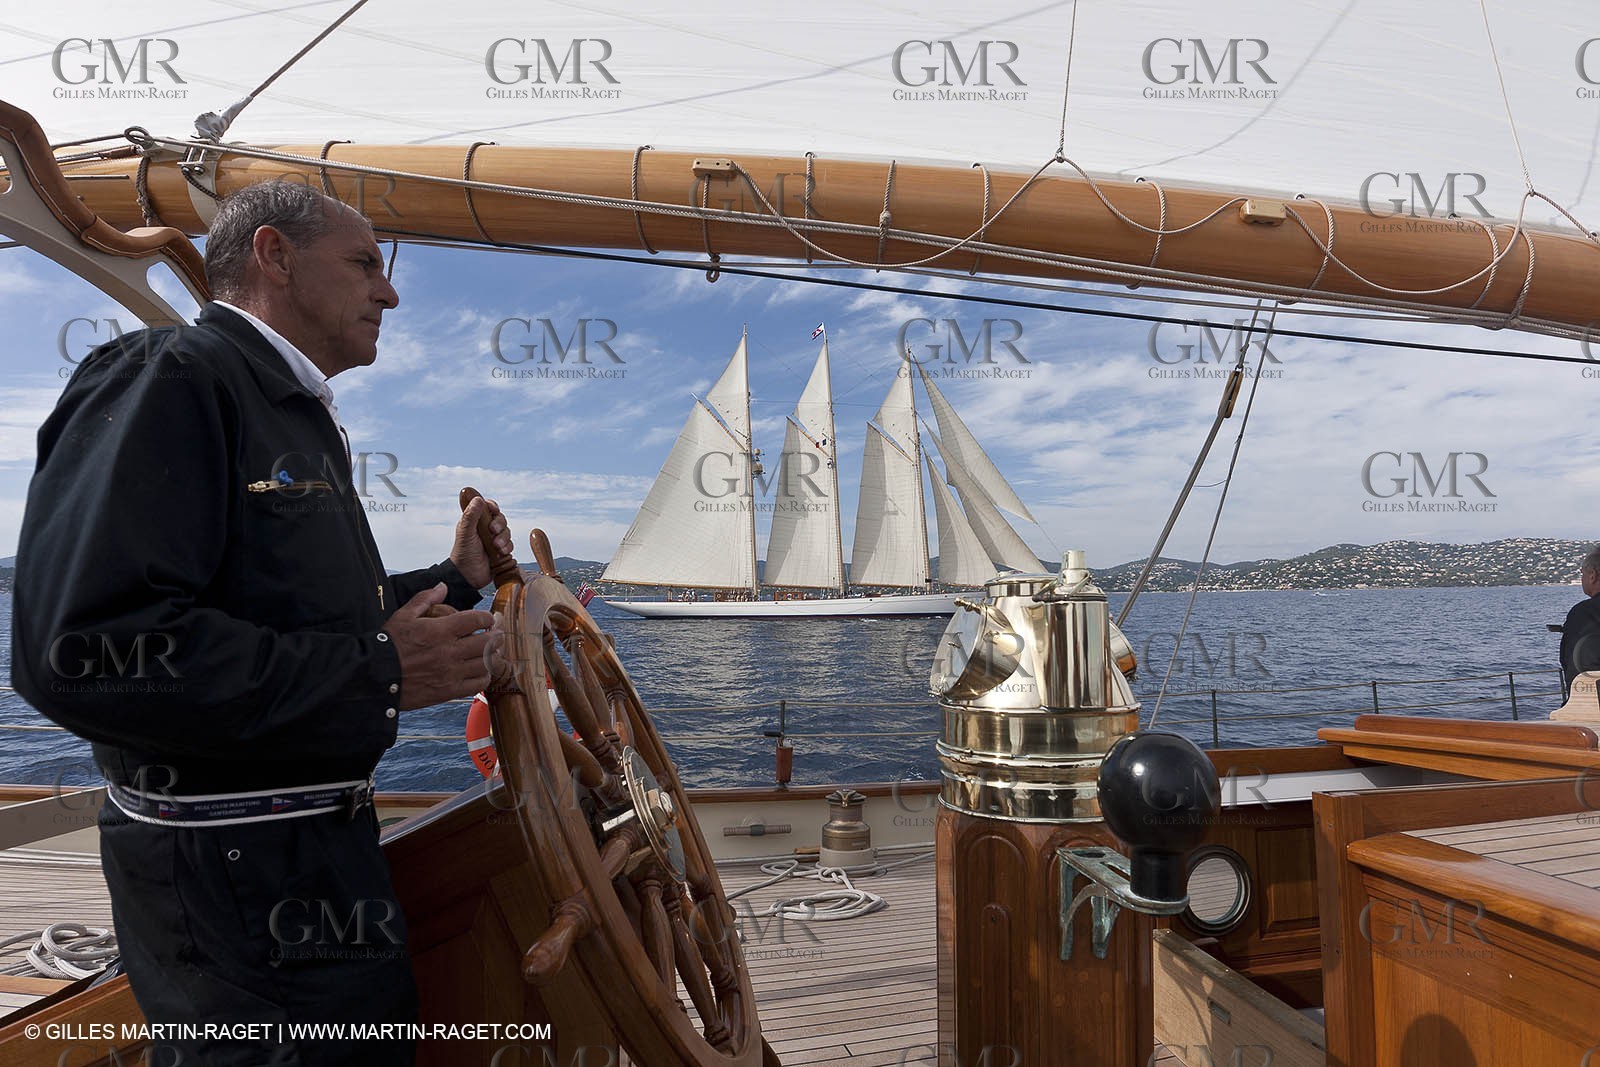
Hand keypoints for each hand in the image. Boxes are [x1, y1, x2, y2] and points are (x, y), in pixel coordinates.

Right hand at [383, 584, 500, 710]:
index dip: (487, 618)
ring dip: (492, 657)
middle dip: (496, 637)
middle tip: (497, 635)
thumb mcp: (403, 616)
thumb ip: (425, 599)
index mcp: (439, 630)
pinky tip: (481, 672)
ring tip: (492, 653)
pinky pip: (477, 684)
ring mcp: (450, 672)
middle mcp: (449, 651)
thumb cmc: (388, 645)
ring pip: (486, 663)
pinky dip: (484, 677)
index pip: (476, 619)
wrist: (373, 677)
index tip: (488, 620)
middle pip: (487, 642)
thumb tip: (442, 586)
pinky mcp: (448, 690)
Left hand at [452, 495, 512, 588]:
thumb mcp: (466, 533)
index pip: (487, 508)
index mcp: (475, 522)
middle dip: (499, 524)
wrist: (468, 577)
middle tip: (493, 531)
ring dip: (504, 538)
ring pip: (506, 532)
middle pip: (500, 519)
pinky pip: (510, 544)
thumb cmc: (463, 554)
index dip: (492, 506)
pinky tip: (500, 553)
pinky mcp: (500, 551)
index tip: (493, 509)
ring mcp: (493, 540)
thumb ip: (471, 516)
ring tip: (496, 547)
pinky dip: (507, 548)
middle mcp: (485, 529)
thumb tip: (477, 499)